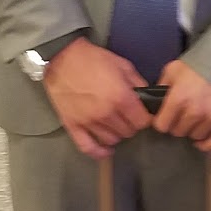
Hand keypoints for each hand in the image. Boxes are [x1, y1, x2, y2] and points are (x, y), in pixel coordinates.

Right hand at [42, 37, 150, 159]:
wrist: (62, 57)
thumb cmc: (93, 59)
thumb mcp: (122, 65)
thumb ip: (138, 83)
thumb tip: (149, 97)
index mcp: (121, 98)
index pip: (143, 121)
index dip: (145, 117)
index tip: (142, 113)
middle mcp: (106, 114)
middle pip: (128, 132)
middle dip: (131, 124)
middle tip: (127, 114)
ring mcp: (88, 122)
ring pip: (112, 140)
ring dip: (117, 133)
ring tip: (114, 123)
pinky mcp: (73, 126)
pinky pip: (88, 147)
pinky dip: (99, 152)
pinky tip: (107, 151)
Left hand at [152, 60, 210, 151]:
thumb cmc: (198, 65)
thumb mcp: (173, 70)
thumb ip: (162, 87)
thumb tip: (153, 104)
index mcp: (179, 98)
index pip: (162, 126)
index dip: (162, 121)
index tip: (165, 117)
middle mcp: (196, 111)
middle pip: (178, 132)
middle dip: (178, 124)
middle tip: (184, 114)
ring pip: (196, 137)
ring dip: (194, 130)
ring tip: (197, 119)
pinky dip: (207, 144)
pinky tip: (203, 139)